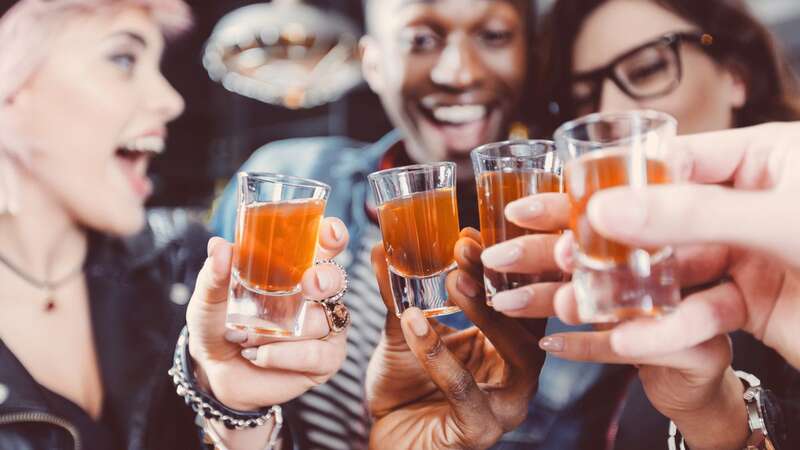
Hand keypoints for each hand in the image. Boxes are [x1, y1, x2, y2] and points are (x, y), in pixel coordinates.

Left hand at [186, 217, 349, 411]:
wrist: (215, 372)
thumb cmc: (217, 326)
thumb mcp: (209, 299)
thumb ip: (215, 274)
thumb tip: (219, 247)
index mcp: (295, 269)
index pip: (325, 246)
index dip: (332, 235)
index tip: (328, 234)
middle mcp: (316, 295)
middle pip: (336, 279)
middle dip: (326, 279)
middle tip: (308, 284)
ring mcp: (325, 327)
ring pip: (319, 321)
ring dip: (279, 331)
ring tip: (247, 338)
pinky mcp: (325, 360)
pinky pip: (316, 354)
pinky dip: (284, 355)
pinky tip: (260, 356)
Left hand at [366, 229, 545, 449]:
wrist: (388, 443)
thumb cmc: (405, 389)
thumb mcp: (404, 331)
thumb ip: (400, 294)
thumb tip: (382, 246)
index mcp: (510, 344)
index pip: (521, 296)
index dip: (504, 261)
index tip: (471, 229)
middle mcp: (520, 373)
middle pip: (531, 319)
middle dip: (504, 278)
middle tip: (468, 246)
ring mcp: (508, 405)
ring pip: (519, 356)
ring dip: (486, 313)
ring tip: (451, 281)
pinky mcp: (482, 431)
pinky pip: (466, 390)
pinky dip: (440, 354)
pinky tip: (414, 323)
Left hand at [483, 193, 749, 449]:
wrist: (696, 378)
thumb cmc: (648, 318)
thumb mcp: (615, 282)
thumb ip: (580, 257)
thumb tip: (514, 237)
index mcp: (662, 233)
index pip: (603, 211)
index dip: (555, 208)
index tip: (512, 211)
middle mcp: (685, 258)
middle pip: (605, 248)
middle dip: (544, 252)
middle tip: (497, 257)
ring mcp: (699, 302)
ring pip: (615, 297)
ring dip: (557, 298)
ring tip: (508, 303)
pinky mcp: (701, 347)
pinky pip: (635, 347)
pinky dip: (586, 346)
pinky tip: (549, 344)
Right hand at [570, 122, 799, 368]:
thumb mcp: (780, 221)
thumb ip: (693, 213)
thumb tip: (611, 208)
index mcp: (765, 159)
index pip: (677, 161)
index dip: (622, 181)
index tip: (575, 200)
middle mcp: (751, 203)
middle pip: (666, 218)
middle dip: (615, 241)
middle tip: (566, 253)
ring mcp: (749, 255)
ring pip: (675, 269)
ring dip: (632, 290)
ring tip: (584, 302)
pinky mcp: (751, 304)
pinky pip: (700, 311)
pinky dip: (669, 328)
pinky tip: (633, 338)